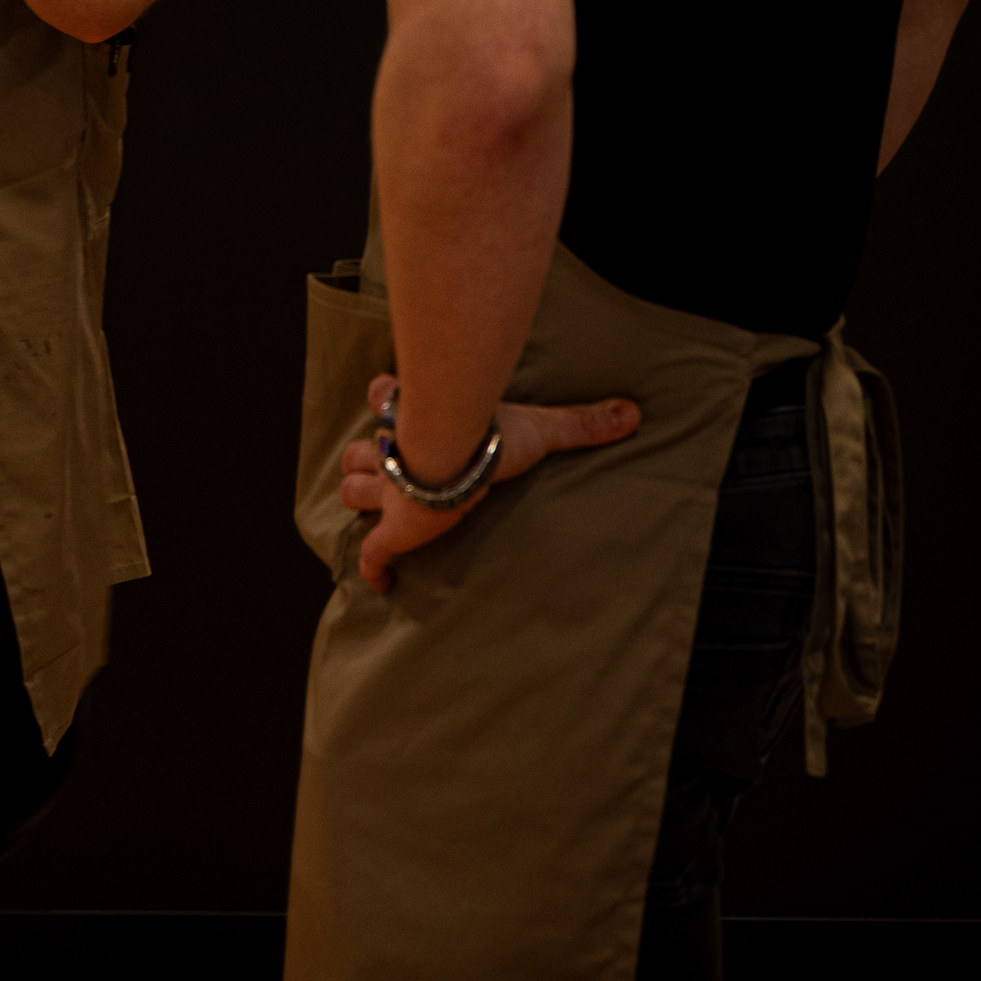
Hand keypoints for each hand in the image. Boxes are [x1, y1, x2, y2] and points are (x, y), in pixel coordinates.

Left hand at [341, 371, 640, 592]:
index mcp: (421, 422)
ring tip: (374, 510)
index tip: (387, 400)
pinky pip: (371, 556)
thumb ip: (580, 423)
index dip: (385, 400)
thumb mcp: (540, 426)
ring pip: (351, 491)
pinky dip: (373, 570)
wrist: (458, 457)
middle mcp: (396, 454)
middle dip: (364, 462)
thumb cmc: (491, 437)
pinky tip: (383, 584)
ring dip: (359, 499)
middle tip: (380, 471)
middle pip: (358, 453)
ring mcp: (389, 494)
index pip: (384, 396)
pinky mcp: (392, 531)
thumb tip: (630, 413)